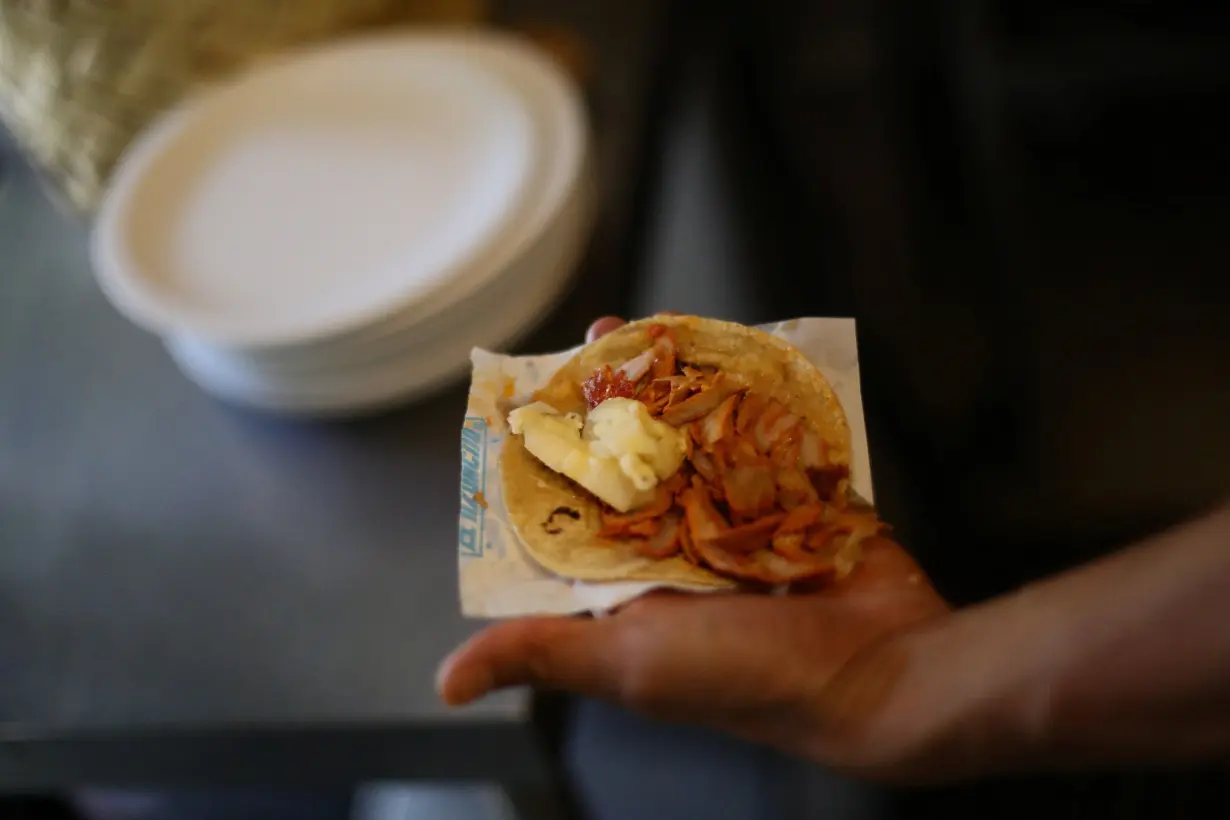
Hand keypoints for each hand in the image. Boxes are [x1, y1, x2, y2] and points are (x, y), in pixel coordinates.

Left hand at [437, 316, 954, 778]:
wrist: (879, 672)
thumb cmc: (745, 676)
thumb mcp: (630, 661)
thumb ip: (544, 650)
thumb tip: (446, 684)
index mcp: (631, 583)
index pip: (572, 511)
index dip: (547, 458)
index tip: (531, 401)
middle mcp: (678, 547)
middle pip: (633, 461)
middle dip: (610, 403)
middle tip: (593, 343)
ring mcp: (739, 518)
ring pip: (696, 440)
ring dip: (676, 387)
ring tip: (653, 330)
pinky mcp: (792, 498)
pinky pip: (762, 437)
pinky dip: (748, 397)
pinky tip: (729, 352)